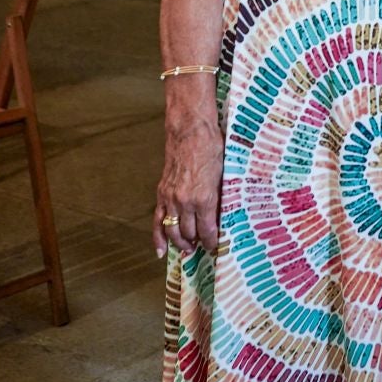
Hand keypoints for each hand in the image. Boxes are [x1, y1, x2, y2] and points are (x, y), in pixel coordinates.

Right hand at [153, 115, 222, 258]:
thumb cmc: (212, 148)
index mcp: (204, 198)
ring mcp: (171, 198)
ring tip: (188, 249)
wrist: (191, 131)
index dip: (212, 241)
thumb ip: (220, 197)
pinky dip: (158, 238)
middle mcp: (185, 202)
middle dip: (197, 243)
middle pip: (189, 233)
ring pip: (173, 230)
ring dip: (180, 243)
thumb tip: (222, 215)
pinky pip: (157, 220)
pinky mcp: (161, 193)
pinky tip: (161, 250)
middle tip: (203, 248)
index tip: (216, 247)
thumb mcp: (224, 174)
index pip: (207, 230)